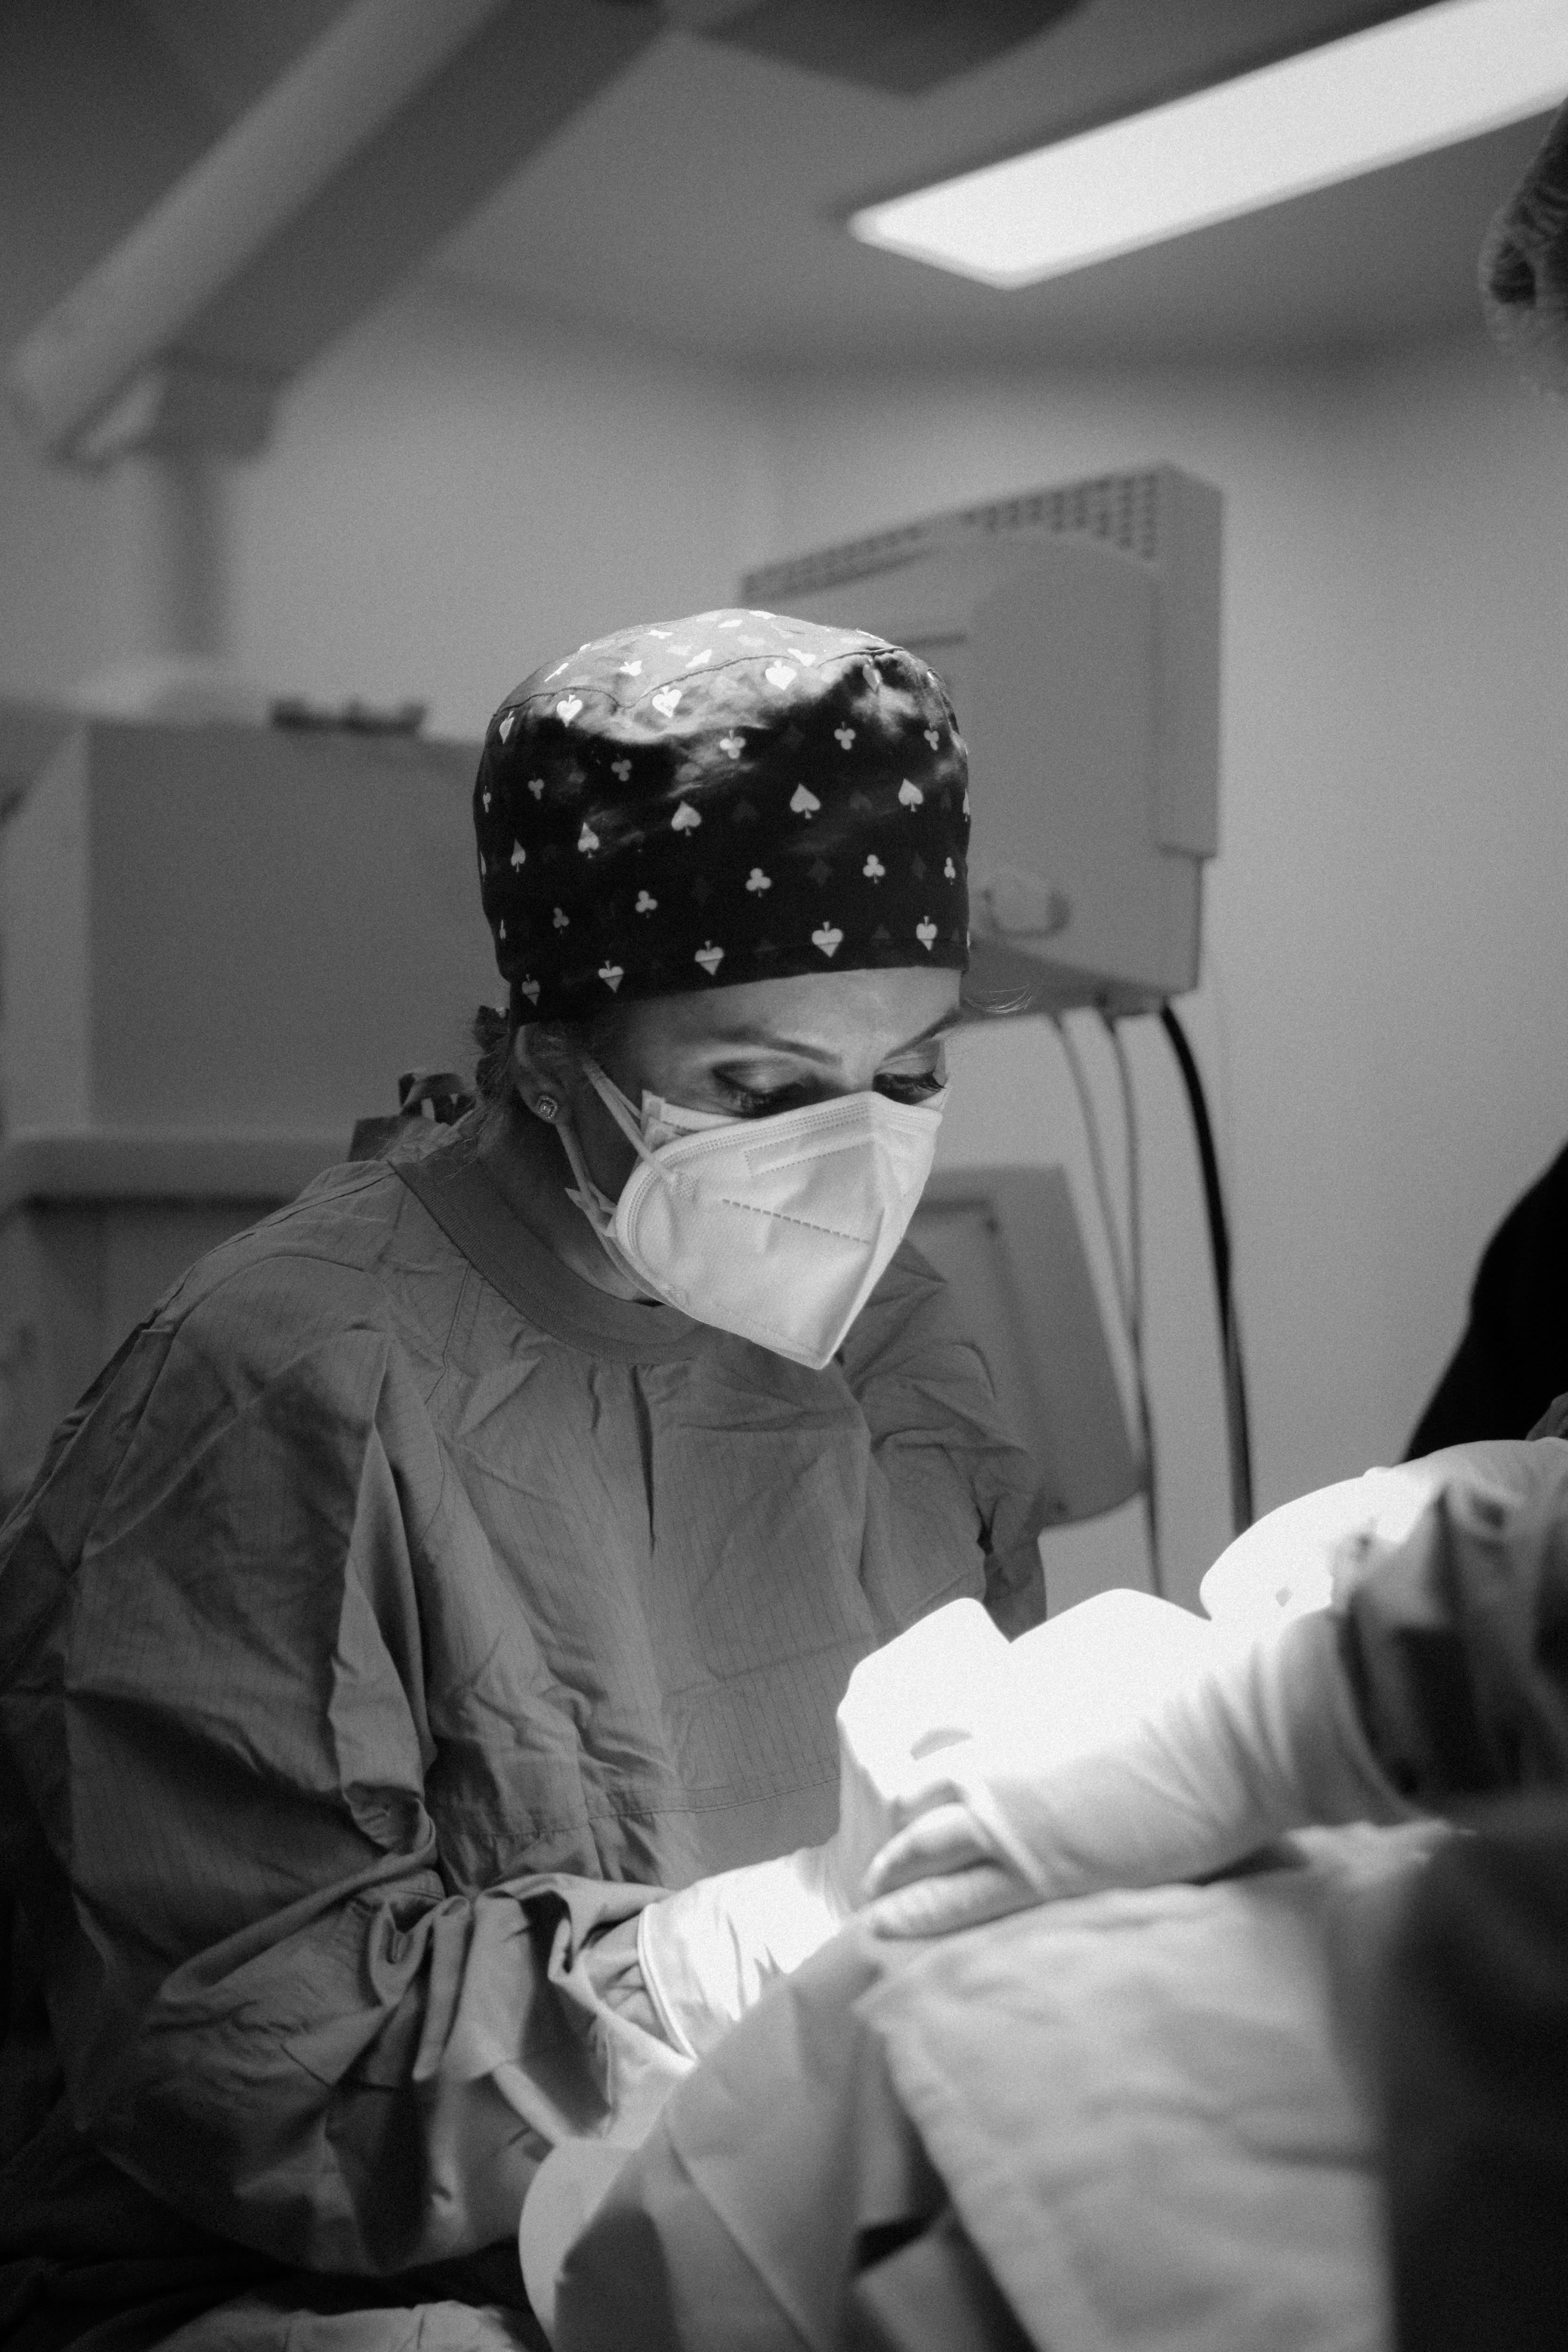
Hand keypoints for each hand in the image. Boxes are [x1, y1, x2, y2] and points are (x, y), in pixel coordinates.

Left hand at [856, 1610, 1410, 1942]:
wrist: (1229, 1737)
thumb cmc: (1193, 1701)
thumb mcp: (1122, 1676)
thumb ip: (1084, 1692)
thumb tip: (1084, 1696)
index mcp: (1021, 1718)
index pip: (943, 1748)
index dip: (922, 1780)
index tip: (913, 1803)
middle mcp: (1001, 1764)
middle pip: (916, 1799)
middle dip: (898, 1832)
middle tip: (885, 1864)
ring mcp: (1013, 1820)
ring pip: (919, 1848)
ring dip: (893, 1874)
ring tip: (873, 1902)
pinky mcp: (1041, 1872)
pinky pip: (953, 1901)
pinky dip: (912, 1915)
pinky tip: (883, 1929)